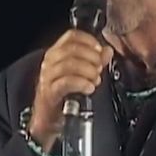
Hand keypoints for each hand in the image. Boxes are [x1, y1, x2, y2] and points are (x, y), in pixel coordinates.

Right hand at [28, 29, 112, 149]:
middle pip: (71, 49)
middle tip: (99, 68)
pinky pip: (66, 82)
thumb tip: (107, 51)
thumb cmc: (63, 95)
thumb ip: (95, 61)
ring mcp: (47, 77)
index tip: (100, 50)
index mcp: (57, 53)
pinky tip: (89, 88)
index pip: (71, 36)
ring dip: (87, 71)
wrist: (48, 119)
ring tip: (95, 79)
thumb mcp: (82, 75)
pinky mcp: (49, 92)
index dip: (88, 40)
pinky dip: (81, 83)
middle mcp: (50, 62)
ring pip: (69, 64)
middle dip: (91, 57)